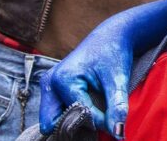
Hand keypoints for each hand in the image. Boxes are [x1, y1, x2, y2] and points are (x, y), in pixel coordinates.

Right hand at [40, 23, 131, 137]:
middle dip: (75, 125)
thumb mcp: (118, 79)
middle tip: (98, 120)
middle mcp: (50, 82)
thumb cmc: (114, 54)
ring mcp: (48, 84)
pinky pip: (55, 110)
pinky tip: (87, 107)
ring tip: (94, 111)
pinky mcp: (52, 87)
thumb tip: (119, 135)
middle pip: (54, 122)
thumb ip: (117, 106)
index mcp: (63, 79)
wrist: (111, 36)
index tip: (114, 121)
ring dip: (71, 120)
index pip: (79, 114)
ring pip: (53, 118)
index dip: (99, 122)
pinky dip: (70, 114)